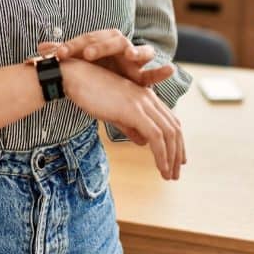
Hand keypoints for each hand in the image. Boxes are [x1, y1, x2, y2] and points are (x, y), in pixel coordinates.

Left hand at [38, 29, 174, 87]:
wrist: (111, 76)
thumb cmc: (93, 66)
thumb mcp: (76, 60)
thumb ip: (61, 54)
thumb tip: (36, 50)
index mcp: (100, 41)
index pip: (85, 39)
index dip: (72, 46)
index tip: (58, 54)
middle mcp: (119, 46)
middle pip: (111, 40)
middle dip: (100, 46)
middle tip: (88, 53)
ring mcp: (133, 59)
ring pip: (138, 51)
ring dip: (136, 51)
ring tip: (132, 54)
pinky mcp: (142, 76)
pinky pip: (154, 73)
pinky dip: (162, 72)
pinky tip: (170, 70)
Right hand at [59, 58, 185, 179]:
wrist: (75, 77)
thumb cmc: (90, 93)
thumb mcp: (114, 113)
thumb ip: (130, 127)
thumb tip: (143, 142)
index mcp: (146, 96)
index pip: (170, 121)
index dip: (177, 142)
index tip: (177, 161)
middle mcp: (149, 98)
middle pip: (174, 128)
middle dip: (178, 154)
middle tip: (175, 174)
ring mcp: (143, 103)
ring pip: (169, 134)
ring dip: (172, 158)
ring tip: (169, 176)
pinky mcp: (135, 110)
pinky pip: (156, 136)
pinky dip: (162, 155)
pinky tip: (161, 168)